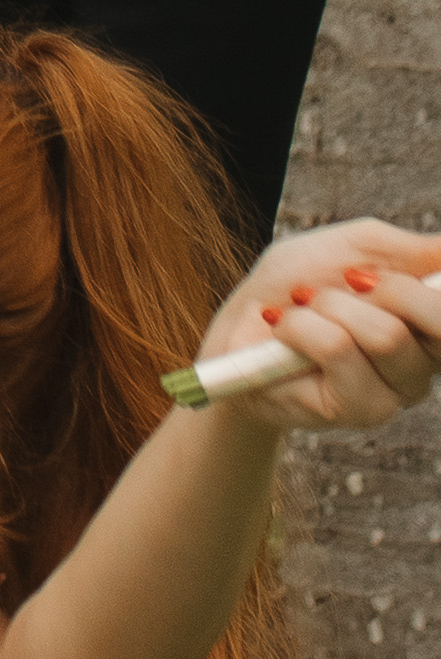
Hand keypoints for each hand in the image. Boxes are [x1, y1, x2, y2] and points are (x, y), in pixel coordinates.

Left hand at [190, 220, 440, 427]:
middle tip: (351, 282)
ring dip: (331, 305)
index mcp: (430, 322)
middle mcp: (425, 362)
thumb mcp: (354, 247)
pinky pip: (338, 349)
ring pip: (387, 334)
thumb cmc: (297, 283)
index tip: (379, 273)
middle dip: (392, 288)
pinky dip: (301, 325)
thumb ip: (412, 250)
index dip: (430, 288)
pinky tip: (285, 331)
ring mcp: (396, 391)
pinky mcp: (359, 411)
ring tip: (306, 307)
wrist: (237, 330)